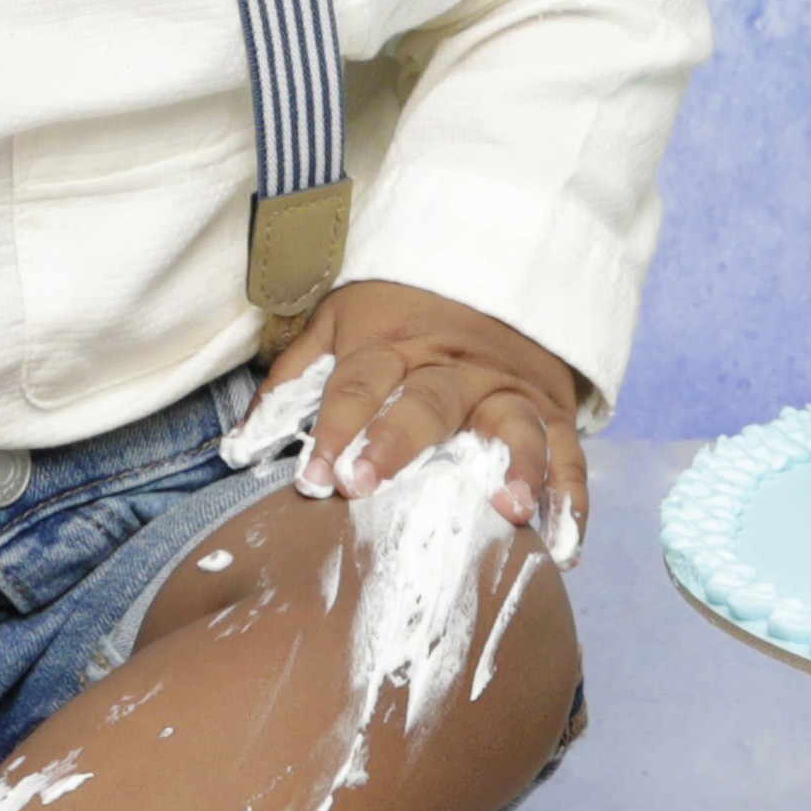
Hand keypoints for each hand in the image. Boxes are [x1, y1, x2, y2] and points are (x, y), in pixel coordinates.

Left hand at [270, 277, 596, 553]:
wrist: (500, 267)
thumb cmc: (403, 308)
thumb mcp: (340, 319)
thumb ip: (292, 378)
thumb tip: (239, 444)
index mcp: (394, 346)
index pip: (359, 385)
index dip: (335, 429)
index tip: (313, 478)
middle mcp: (452, 369)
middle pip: (427, 403)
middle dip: (399, 445)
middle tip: (371, 488)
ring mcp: (507, 389)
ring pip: (513, 425)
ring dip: (513, 467)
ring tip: (506, 511)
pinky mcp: (551, 408)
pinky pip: (569, 452)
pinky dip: (571, 497)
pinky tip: (565, 543)